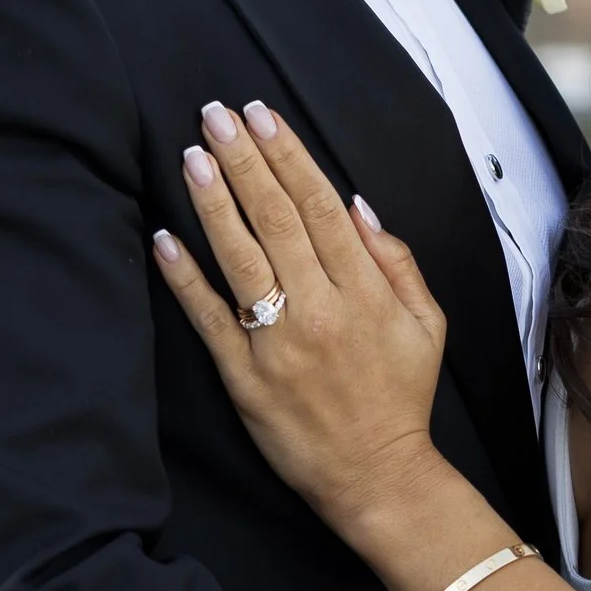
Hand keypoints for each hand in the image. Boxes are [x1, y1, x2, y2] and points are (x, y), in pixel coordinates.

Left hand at [154, 98, 448, 533]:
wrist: (378, 476)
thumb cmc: (400, 397)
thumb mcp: (426, 324)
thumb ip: (396, 260)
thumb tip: (357, 204)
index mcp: (364, 291)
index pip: (318, 205)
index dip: (287, 155)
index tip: (262, 116)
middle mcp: (320, 309)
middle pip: (275, 218)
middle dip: (243, 160)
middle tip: (215, 114)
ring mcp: (278, 342)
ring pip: (240, 257)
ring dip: (212, 201)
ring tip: (191, 155)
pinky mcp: (244, 377)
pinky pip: (209, 318)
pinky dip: (185, 277)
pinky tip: (164, 239)